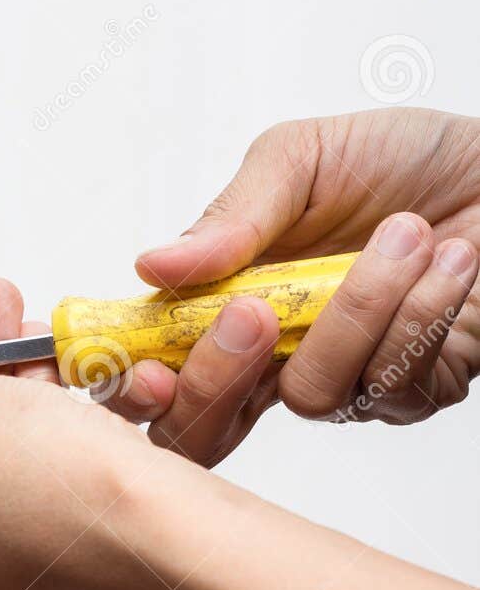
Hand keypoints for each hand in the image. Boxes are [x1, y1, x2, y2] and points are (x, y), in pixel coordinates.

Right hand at [112, 108, 479, 462]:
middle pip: (212, 429)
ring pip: (314, 395)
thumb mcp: (303, 160)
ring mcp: (349, 380)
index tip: (145, 372)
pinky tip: (448, 264)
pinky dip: (420, 314)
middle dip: (217, 383)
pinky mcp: (416, 391)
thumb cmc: (408, 160)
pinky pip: (392, 384)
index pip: (164, 372)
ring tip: (407, 232)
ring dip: (358, 310)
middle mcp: (283, 356)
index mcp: (234, 303)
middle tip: (251, 313)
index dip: (140, 391)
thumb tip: (152, 267)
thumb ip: (231, 216)